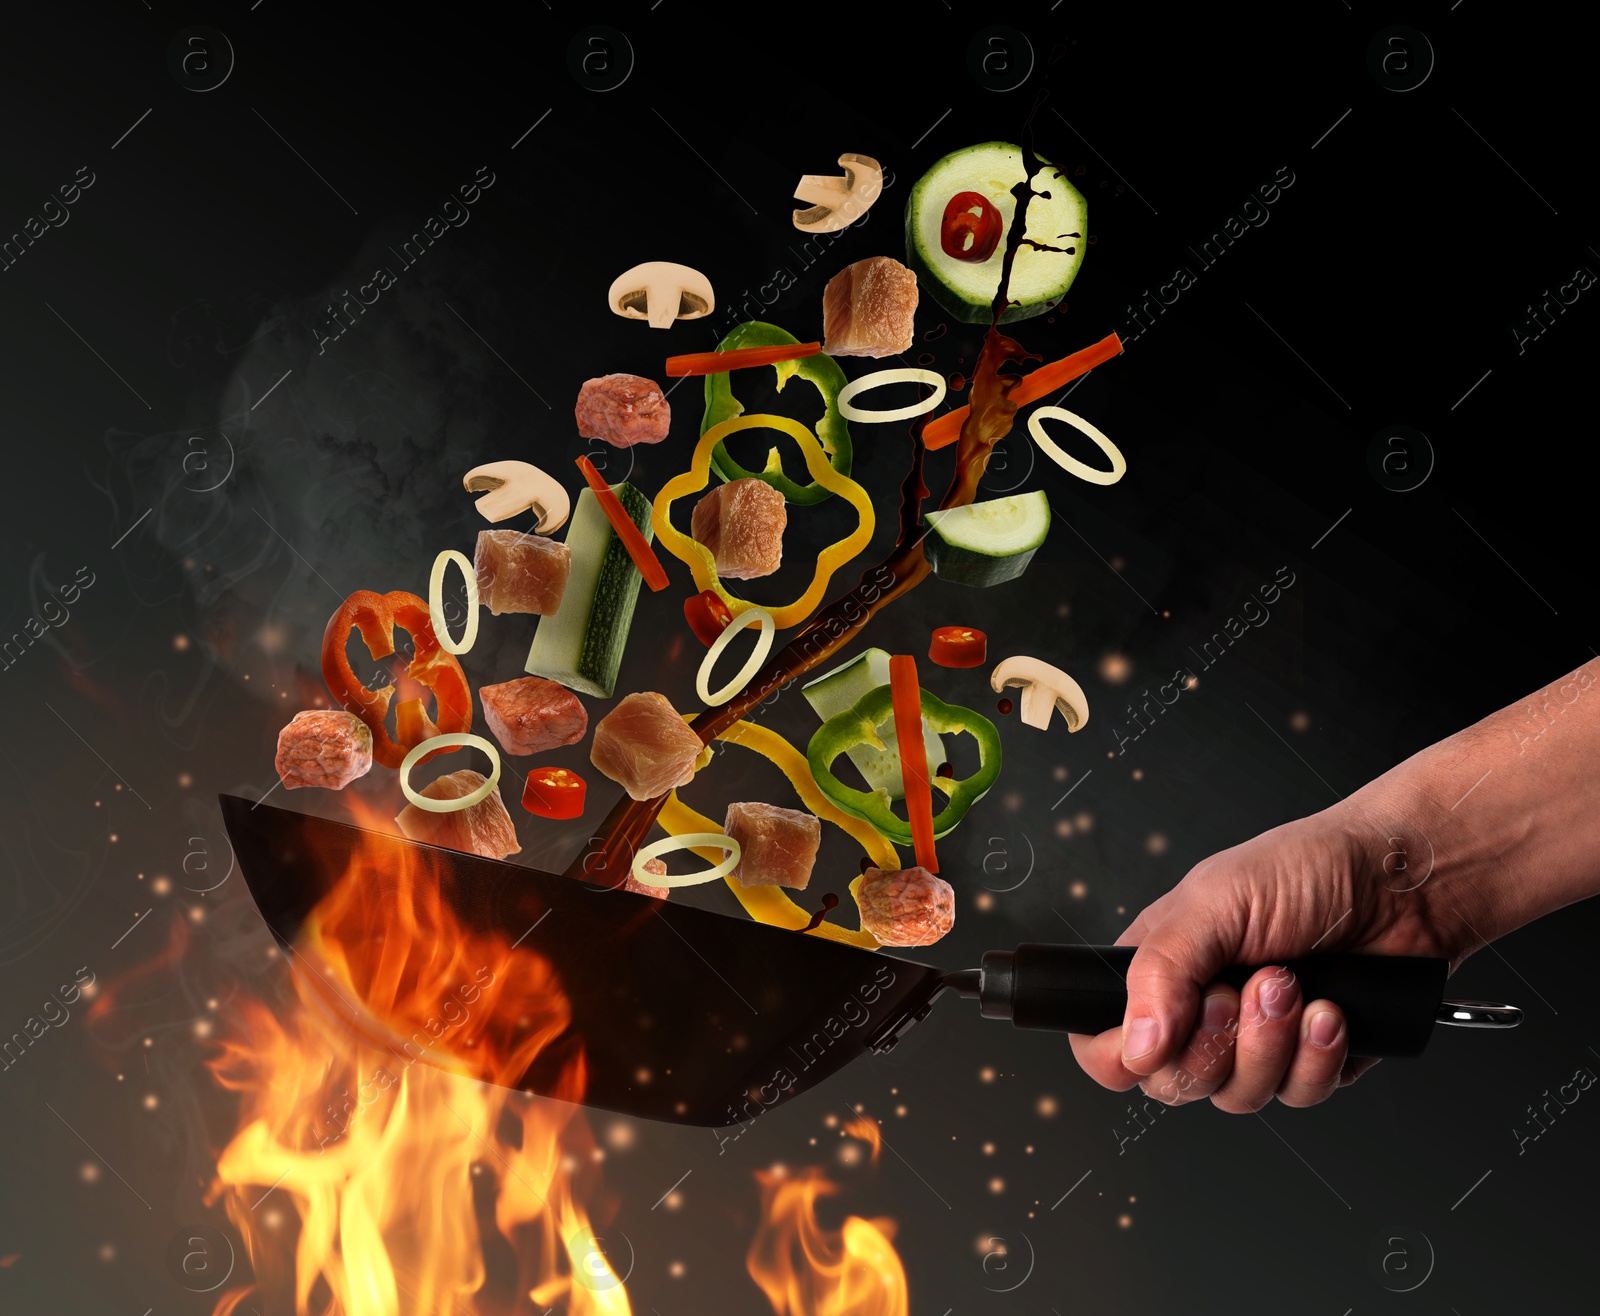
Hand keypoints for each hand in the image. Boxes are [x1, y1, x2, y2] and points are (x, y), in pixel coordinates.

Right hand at [1069, 797, 1463, 1111]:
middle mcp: (1201, 1011)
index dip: (1122, 1055)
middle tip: (1239, 991)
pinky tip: (1331, 1010)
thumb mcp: (1213, 902)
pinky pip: (1297, 1096)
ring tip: (1294, 986)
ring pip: (1237, 1095)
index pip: (1106, 1045)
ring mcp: (1257, 1041)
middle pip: (1173, 1083)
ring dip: (1270, 1044)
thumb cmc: (1306, 869)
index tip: (1160, 1033)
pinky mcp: (1311, 1062)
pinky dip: (1317, 1056)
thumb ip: (1159, 972)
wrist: (1404, 884)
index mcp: (1160, 969)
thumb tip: (1134, 1045)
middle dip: (1213, 1045)